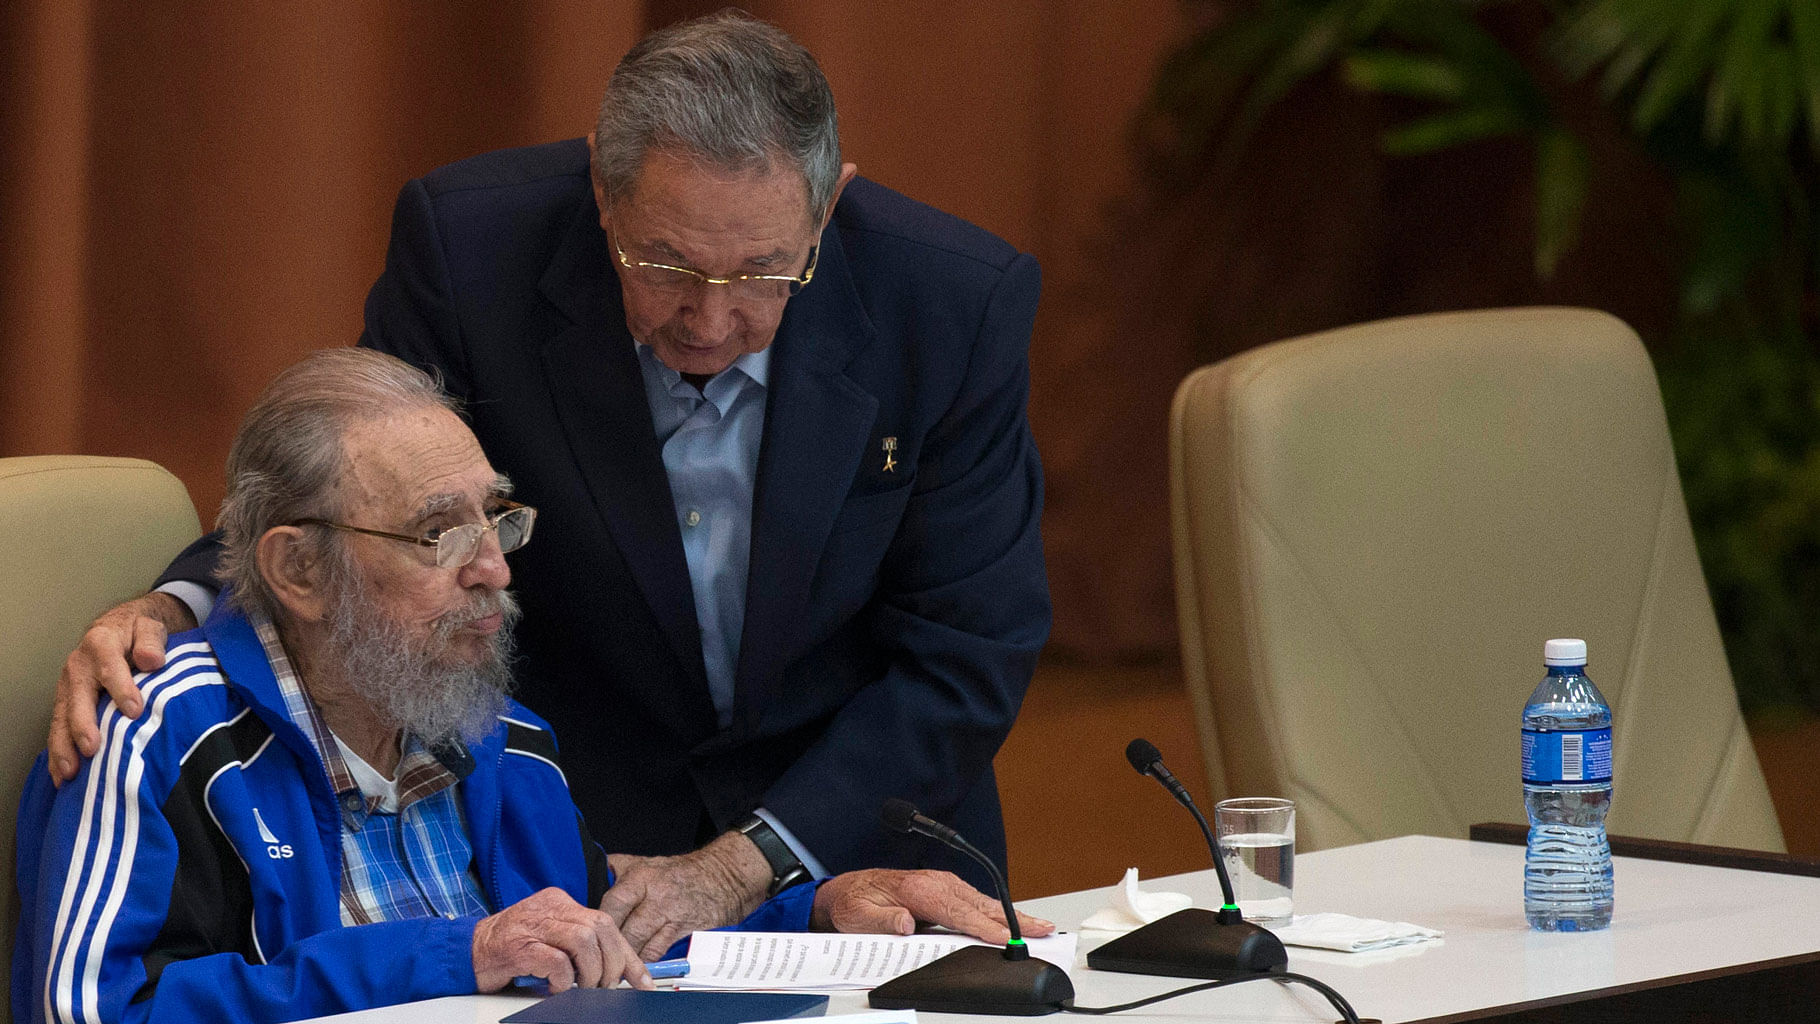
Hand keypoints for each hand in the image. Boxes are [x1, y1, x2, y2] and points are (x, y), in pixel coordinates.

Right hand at [49, 592, 195, 784]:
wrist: (120, 629)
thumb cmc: (138, 632)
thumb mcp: (149, 627)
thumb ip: (150, 641)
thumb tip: (152, 660)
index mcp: (100, 643)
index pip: (109, 666)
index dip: (121, 688)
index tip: (134, 710)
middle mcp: (78, 666)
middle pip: (78, 697)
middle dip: (83, 724)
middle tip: (92, 748)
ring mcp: (68, 686)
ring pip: (62, 718)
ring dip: (64, 746)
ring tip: (71, 772)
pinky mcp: (66, 703)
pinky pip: (58, 729)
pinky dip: (59, 753)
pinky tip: (63, 776)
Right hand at [472, 887, 652, 991]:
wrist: (466, 952)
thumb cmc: (510, 949)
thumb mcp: (550, 939)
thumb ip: (578, 945)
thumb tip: (615, 969)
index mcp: (559, 902)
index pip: (606, 923)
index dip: (627, 954)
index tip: (641, 979)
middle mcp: (549, 908)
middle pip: (601, 928)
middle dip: (612, 963)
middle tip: (605, 985)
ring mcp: (533, 925)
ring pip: (584, 941)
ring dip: (590, 972)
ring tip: (581, 987)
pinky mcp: (519, 946)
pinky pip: (556, 961)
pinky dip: (563, 980)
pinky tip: (555, 987)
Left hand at [599, 832, 771, 959]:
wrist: (723, 876)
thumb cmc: (680, 872)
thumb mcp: (645, 862)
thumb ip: (616, 870)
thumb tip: (589, 881)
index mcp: (640, 876)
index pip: (611, 904)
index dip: (598, 923)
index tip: (590, 934)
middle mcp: (655, 895)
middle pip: (623, 928)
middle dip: (609, 945)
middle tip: (598, 956)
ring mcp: (671, 915)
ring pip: (638, 945)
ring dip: (625, 957)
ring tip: (613, 967)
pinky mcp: (684, 931)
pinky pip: (657, 953)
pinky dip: (644, 962)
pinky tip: (636, 966)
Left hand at [811, 869, 1054, 944]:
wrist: (852, 888)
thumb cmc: (857, 902)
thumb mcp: (859, 917)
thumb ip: (882, 921)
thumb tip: (906, 923)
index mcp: (918, 889)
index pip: (957, 913)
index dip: (983, 926)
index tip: (1004, 938)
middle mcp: (936, 883)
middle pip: (980, 905)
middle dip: (1012, 919)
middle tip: (1043, 929)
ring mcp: (944, 884)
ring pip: (983, 902)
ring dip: (1012, 915)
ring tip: (1040, 926)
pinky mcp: (947, 889)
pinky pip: (977, 902)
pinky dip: (999, 912)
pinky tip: (1015, 921)